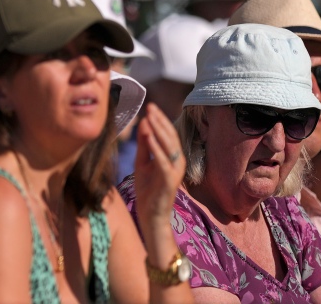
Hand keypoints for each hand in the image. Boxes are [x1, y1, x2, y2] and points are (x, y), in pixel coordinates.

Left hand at [132, 103, 185, 235]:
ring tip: (150, 117)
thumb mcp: (142, 162)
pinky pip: (163, 162)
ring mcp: (175, 172)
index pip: (168, 134)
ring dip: (159, 130)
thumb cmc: (148, 189)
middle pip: (171, 137)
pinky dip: (157, 149)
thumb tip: (144, 122)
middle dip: (160, 121)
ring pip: (169, 147)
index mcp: (172, 157)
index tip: (150, 106)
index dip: (160, 119)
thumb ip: (144, 144)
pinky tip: (149, 138)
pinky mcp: (170, 181)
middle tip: (150, 106)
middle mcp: (177, 162)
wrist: (150, 215)